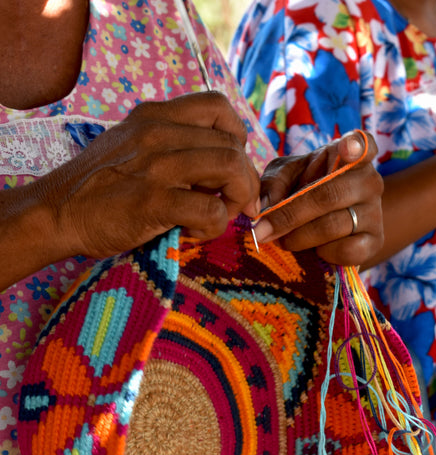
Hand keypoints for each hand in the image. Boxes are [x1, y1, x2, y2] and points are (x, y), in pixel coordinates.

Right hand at [24, 92, 259, 260]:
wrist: (55, 212)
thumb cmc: (98, 183)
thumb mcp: (133, 144)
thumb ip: (172, 143)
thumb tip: (218, 166)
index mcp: (155, 116)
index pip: (218, 107)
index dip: (237, 137)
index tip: (231, 165)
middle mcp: (158, 133)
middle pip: (233, 145)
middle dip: (244, 180)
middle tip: (233, 203)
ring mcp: (156, 166)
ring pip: (231, 168)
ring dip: (236, 199)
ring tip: (217, 216)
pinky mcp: (152, 201)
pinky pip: (210, 209)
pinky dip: (213, 225)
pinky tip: (193, 231)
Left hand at [253, 130, 383, 266]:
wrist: (323, 223)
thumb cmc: (302, 189)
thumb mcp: (283, 177)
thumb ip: (272, 185)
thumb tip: (265, 209)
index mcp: (348, 155)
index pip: (362, 144)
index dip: (355, 145)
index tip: (347, 147)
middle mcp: (369, 180)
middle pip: (328, 196)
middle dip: (289, 216)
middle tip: (263, 231)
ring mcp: (375, 212)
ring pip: (332, 226)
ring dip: (298, 238)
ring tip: (284, 240)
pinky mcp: (375, 241)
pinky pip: (346, 251)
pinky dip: (322, 254)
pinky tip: (315, 249)